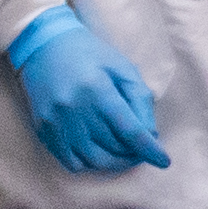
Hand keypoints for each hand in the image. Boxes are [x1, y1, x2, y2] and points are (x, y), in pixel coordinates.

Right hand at [2, 0, 169, 173]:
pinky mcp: (44, 130)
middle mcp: (75, 109)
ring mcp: (56, 122)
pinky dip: (91, 164)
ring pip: (94, 160)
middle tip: (143, 149)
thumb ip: (140, 99)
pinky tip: (99, 152)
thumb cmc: (90, 54)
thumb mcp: (122, 68)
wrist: (43, 45)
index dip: (149, 149)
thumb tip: (150, 135)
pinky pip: (71, 162)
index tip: (163, 161)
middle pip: (113, 147)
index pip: (129, 130)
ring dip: (115, 163)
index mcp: (97, 89)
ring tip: (125, 154)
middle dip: (135, 153)